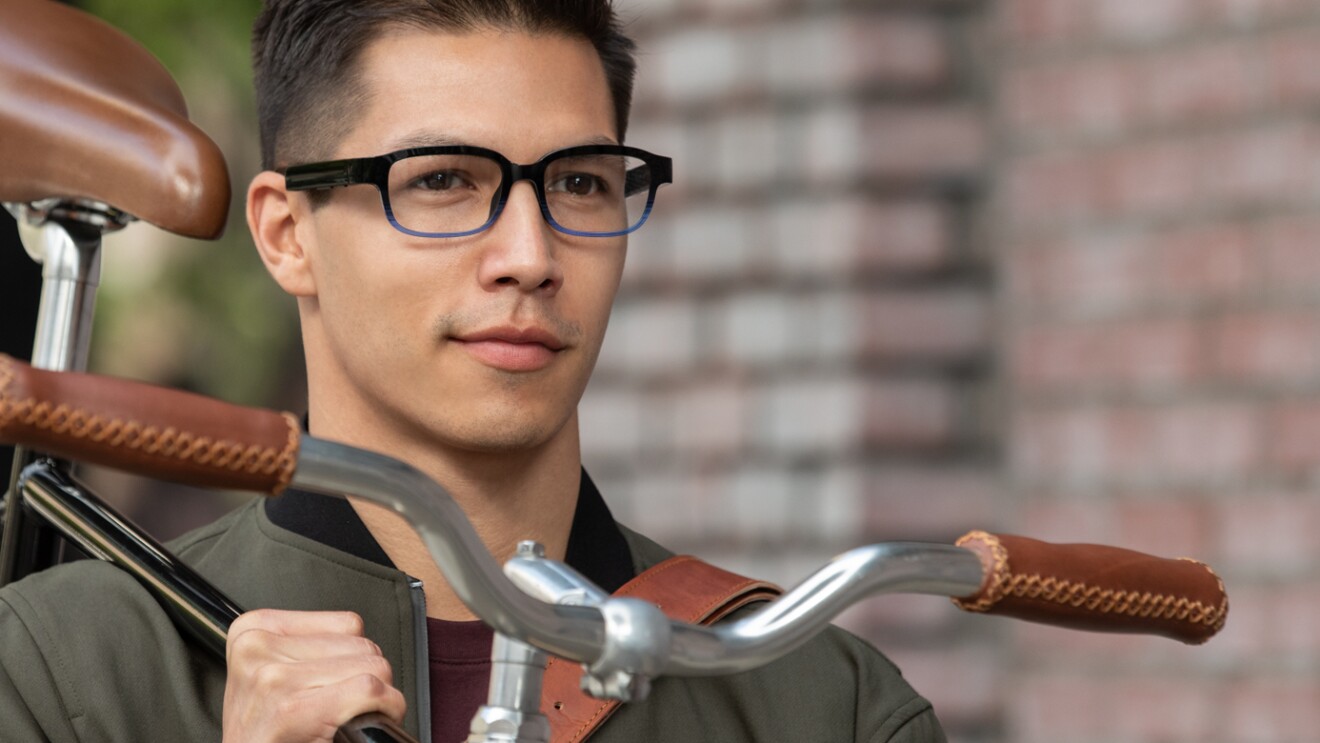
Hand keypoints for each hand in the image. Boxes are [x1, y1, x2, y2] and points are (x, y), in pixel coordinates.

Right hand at [223, 609, 406, 742]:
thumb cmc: (264, 730)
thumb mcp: (271, 672)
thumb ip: (308, 646)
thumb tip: (362, 643)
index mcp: (254, 628)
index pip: (346, 625)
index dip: (356, 659)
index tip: (344, 684)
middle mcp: (259, 647)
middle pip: (361, 646)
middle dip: (367, 678)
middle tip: (347, 707)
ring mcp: (274, 677)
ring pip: (372, 667)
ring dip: (378, 696)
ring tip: (349, 716)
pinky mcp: (290, 709)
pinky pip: (369, 690)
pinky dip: (386, 707)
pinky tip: (364, 725)